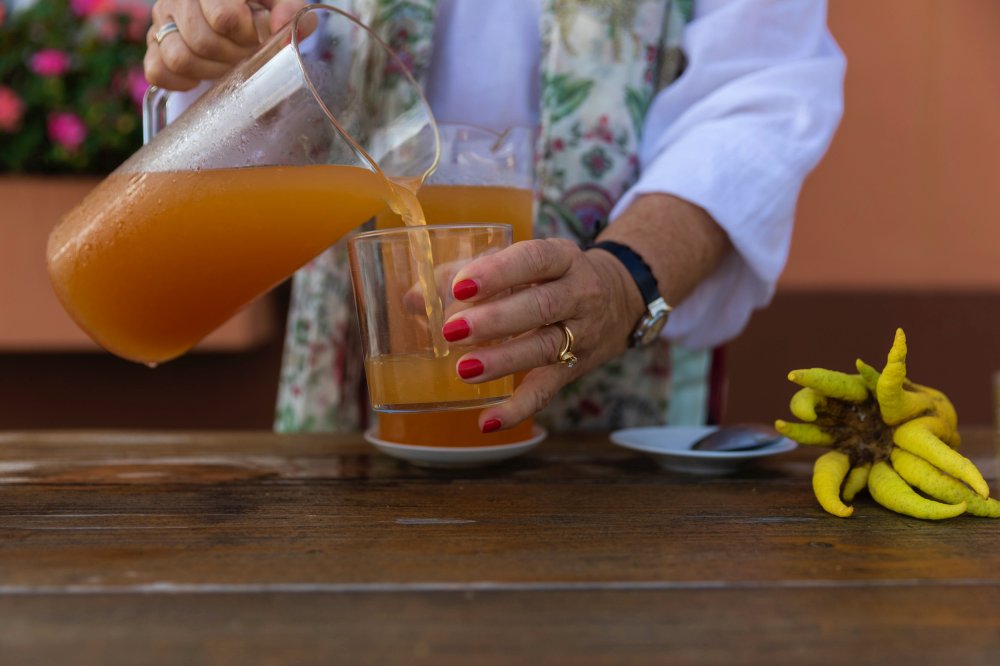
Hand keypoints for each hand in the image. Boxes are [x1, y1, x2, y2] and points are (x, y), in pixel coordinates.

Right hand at [144, 0, 308, 90]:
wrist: (232, 15)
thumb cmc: (257, 9)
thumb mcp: (278, 3)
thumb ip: (291, 10)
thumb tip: (282, 26)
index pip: (225, 19)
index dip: (246, 37)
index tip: (255, 37)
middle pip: (203, 42)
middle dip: (232, 56)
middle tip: (243, 54)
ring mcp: (161, 19)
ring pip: (178, 58)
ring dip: (209, 71)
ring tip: (225, 64)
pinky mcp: (152, 44)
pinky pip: (157, 71)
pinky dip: (182, 81)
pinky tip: (201, 75)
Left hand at [440, 238, 645, 431]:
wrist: (619, 300)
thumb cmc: (551, 278)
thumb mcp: (522, 263)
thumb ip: (466, 275)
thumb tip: (412, 298)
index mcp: (562, 258)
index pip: (534, 260)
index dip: (499, 272)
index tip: (461, 286)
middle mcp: (578, 294)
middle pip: (541, 306)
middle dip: (496, 320)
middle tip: (453, 331)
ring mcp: (581, 333)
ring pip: (545, 348)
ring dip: (503, 361)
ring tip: (464, 371)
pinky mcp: (575, 368)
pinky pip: (547, 390)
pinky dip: (517, 408)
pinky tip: (487, 421)